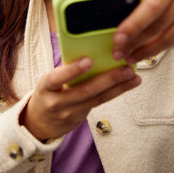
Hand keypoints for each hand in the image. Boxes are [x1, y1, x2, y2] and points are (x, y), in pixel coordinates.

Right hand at [20, 58, 140, 139]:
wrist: (40, 122)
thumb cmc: (48, 92)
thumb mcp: (49, 81)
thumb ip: (65, 71)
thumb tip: (91, 50)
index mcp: (45, 87)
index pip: (56, 78)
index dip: (72, 70)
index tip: (88, 60)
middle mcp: (57, 102)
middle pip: (85, 90)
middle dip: (107, 79)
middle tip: (125, 68)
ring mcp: (69, 112)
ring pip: (97, 98)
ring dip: (118, 86)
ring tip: (133, 75)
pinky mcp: (80, 118)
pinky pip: (100, 102)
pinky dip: (116, 91)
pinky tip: (129, 83)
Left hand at [112, 0, 173, 63]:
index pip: (154, 5)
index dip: (135, 23)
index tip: (119, 36)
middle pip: (160, 24)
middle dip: (136, 41)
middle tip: (119, 51)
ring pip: (171, 37)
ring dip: (148, 50)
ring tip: (129, 56)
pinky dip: (161, 48)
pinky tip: (147, 51)